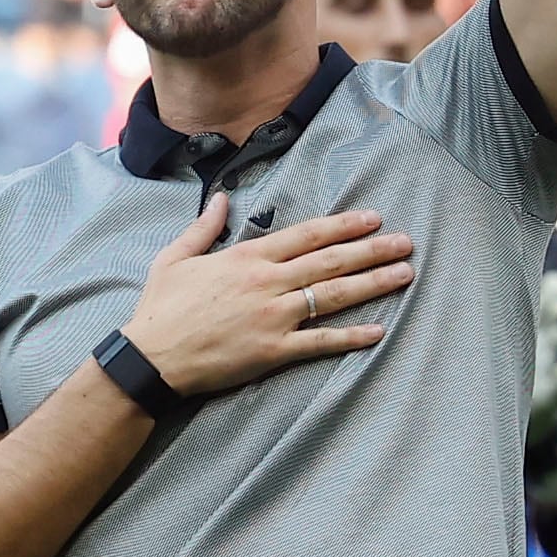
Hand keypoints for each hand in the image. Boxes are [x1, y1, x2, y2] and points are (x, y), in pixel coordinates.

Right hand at [121, 193, 415, 398]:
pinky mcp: (273, 351)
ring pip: (333, 296)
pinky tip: (378, 330)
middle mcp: (267, 282)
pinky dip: (350, 336)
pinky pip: (320, 342)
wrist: (151, 357)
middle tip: (406, 242)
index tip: (372, 218)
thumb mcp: (175, 257)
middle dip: (372, 250)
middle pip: (330, 261)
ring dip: (373, 283)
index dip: (343, 225)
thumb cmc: (161, 307)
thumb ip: (204, 227)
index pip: (307, 235)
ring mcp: (273, 317)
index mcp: (247, 257)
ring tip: (404, 274)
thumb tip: (221, 198)